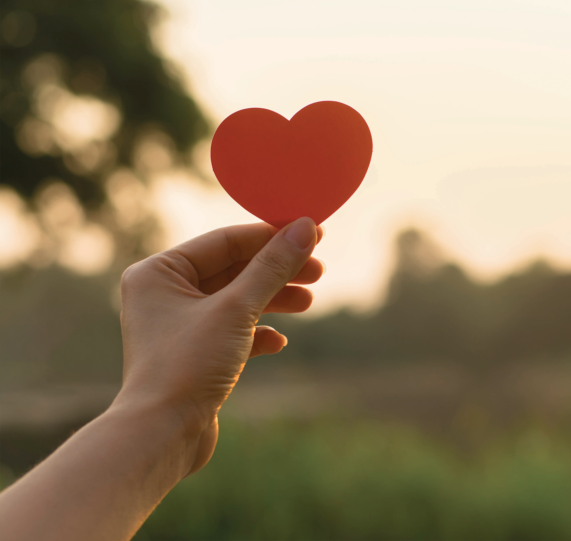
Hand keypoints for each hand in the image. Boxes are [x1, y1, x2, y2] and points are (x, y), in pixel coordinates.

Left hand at [114, 218, 323, 473]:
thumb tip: (305, 229)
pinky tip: (279, 343)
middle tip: (318, 271)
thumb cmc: (187, 365)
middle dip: (277, 271)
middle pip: (233, 270)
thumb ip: (273, 267)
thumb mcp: (237, 309)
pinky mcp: (193, 356)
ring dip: (274, 300)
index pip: (226, 242)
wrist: (162, 435)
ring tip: (308, 303)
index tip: (313, 234)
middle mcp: (163, 295)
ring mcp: (178, 327)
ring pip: (236, 301)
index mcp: (159, 272)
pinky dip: (257, 333)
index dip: (272, 236)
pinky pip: (232, 332)